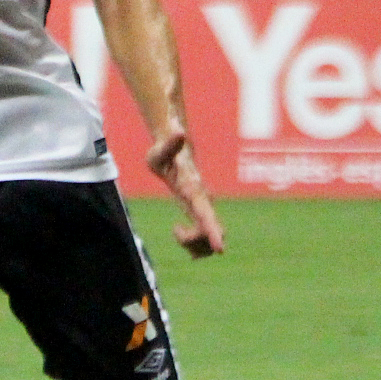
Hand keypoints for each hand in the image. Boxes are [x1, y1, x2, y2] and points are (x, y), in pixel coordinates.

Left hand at [148, 129, 224, 257]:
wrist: (177, 156)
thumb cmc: (165, 154)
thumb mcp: (160, 151)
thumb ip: (170, 143)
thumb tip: (179, 130)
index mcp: (194, 190)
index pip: (205, 213)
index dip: (211, 231)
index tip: (220, 249)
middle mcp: (204, 202)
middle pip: (209, 233)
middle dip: (195, 241)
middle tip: (176, 229)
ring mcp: (205, 211)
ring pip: (206, 242)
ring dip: (191, 244)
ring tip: (177, 229)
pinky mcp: (202, 218)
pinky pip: (203, 243)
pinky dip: (192, 245)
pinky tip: (181, 232)